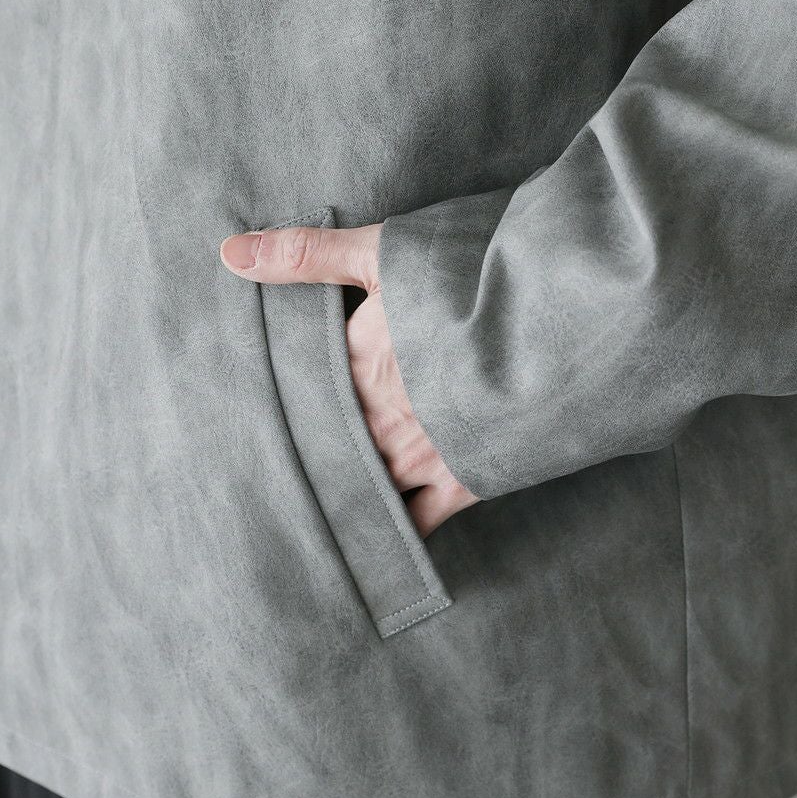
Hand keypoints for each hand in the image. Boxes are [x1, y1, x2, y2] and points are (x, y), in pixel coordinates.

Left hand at [220, 222, 477, 535]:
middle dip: (314, 455)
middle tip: (272, 478)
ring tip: (320, 508)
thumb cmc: (478, 273)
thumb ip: (308, 255)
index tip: (267, 417)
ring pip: (367, 488)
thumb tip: (227, 253)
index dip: (294, 404)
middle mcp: (377, 420)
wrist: (569, 312)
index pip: (306, 396)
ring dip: (348, 492)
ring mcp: (421, 456)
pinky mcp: (466, 481)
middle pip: (332, 448)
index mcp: (354, 365)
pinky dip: (397, 533)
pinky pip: (419, 523)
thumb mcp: (387, 252)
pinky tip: (378, 545)